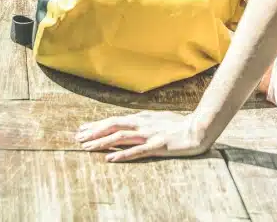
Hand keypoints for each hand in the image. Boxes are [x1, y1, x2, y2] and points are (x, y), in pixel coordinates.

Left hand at [76, 111, 212, 161]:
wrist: (198, 129)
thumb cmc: (180, 125)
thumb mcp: (158, 119)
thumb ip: (144, 122)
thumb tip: (131, 123)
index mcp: (142, 117)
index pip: (115, 120)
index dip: (97, 125)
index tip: (83, 129)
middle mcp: (142, 124)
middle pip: (113, 126)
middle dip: (94, 132)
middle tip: (77, 138)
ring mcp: (149, 135)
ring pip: (120, 137)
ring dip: (102, 142)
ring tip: (87, 147)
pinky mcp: (157, 146)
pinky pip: (136, 151)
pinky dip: (121, 154)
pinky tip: (109, 158)